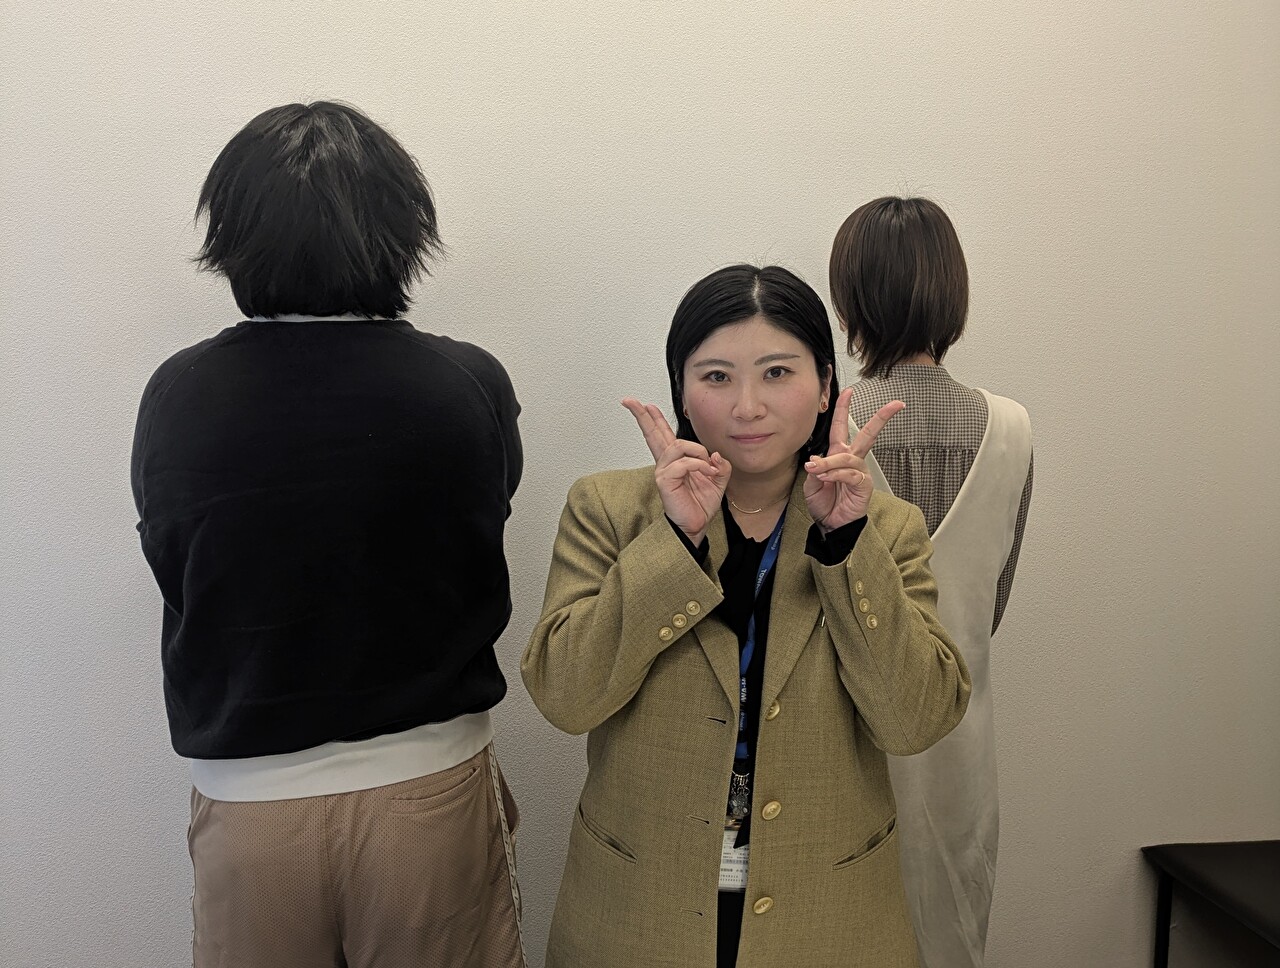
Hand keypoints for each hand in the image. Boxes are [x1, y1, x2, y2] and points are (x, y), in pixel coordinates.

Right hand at [622, 398, 730, 545]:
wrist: (696, 526)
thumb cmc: (700, 504)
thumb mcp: (718, 480)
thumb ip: (720, 465)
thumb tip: (716, 455)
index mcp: (675, 460)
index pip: (661, 435)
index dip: (653, 419)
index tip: (644, 404)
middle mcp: (665, 463)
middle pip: (652, 434)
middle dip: (643, 416)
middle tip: (631, 401)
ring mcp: (663, 471)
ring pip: (678, 445)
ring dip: (699, 453)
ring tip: (709, 466)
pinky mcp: (665, 481)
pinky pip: (684, 463)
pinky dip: (700, 465)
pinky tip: (708, 472)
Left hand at [803, 388, 903, 531]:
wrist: (831, 524)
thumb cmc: (824, 503)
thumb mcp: (811, 483)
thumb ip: (815, 468)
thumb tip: (816, 459)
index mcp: (839, 455)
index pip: (841, 427)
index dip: (844, 409)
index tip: (850, 392)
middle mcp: (852, 460)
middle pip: (868, 434)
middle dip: (881, 418)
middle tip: (895, 405)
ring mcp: (860, 472)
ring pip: (847, 457)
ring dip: (829, 463)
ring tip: (817, 471)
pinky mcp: (863, 485)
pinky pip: (850, 474)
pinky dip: (835, 475)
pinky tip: (826, 479)